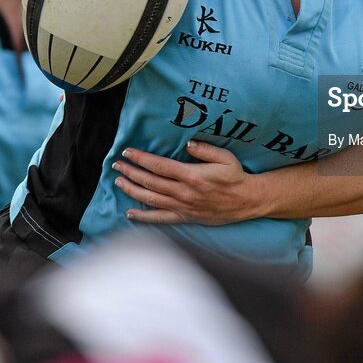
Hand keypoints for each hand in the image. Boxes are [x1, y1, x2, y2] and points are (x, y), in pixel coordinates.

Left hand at [112, 141, 258, 224]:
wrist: (246, 201)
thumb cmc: (236, 177)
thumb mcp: (225, 157)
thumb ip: (205, 149)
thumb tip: (187, 144)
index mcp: (191, 175)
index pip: (159, 166)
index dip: (141, 159)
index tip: (127, 152)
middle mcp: (184, 192)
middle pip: (150, 181)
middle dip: (131, 172)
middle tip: (116, 165)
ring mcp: (183, 207)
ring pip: (151, 199)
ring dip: (132, 190)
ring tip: (118, 182)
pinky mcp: (185, 217)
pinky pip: (160, 218)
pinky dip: (143, 217)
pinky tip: (130, 213)